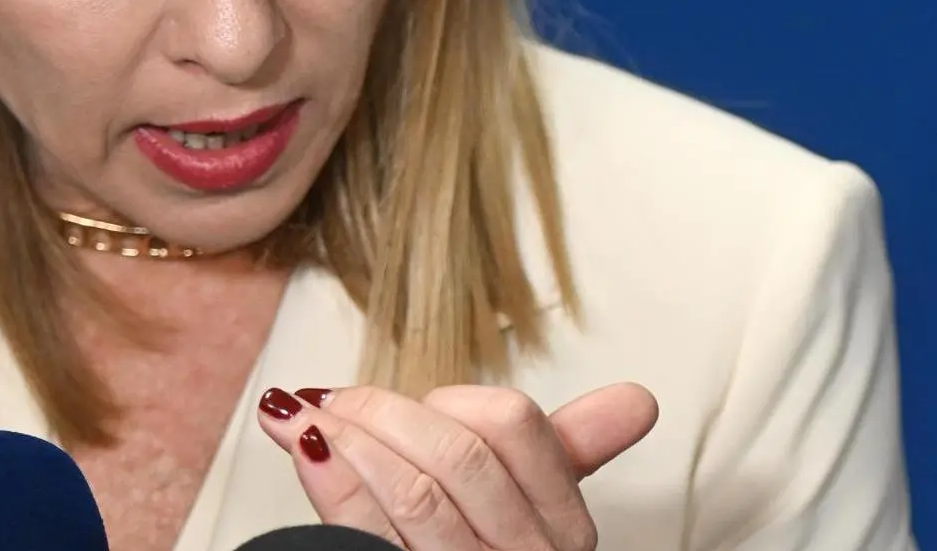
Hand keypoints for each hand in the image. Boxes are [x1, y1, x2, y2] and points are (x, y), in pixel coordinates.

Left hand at [254, 383, 658, 550]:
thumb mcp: (538, 521)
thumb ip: (573, 451)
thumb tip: (636, 401)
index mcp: (562, 530)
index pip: (514, 426)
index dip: (451, 402)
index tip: (414, 402)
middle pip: (458, 456)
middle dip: (382, 414)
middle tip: (334, 402)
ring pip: (415, 493)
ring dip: (346, 441)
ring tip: (300, 418)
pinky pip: (369, 535)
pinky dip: (333, 485)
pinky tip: (306, 454)